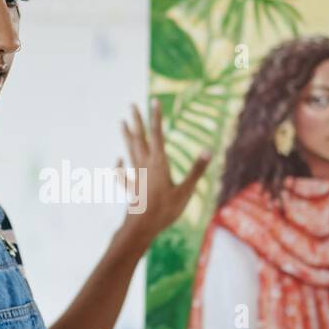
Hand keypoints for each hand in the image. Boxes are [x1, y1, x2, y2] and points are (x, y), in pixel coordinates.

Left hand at [118, 98, 210, 247]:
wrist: (141, 228)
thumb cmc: (165, 210)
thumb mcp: (185, 191)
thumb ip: (196, 170)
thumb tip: (209, 150)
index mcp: (158, 163)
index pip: (157, 134)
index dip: (156, 117)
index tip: (154, 101)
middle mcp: (144, 165)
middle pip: (139, 138)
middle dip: (136, 121)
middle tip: (131, 104)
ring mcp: (135, 175)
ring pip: (129, 151)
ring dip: (126, 136)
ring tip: (120, 122)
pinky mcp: (130, 187)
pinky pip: (123, 173)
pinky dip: (120, 164)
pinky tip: (119, 159)